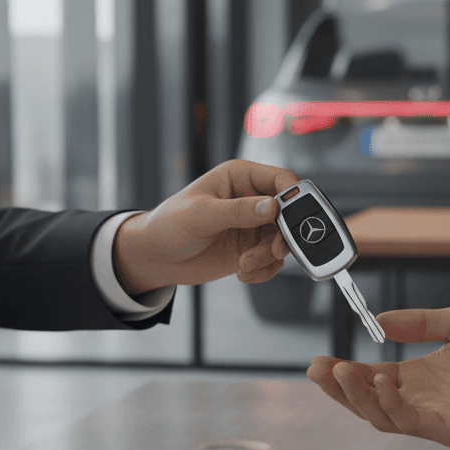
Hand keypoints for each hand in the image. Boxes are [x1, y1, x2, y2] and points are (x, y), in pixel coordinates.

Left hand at [112, 160, 298, 292]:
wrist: (155, 257)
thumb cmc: (169, 224)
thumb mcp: (201, 214)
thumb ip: (237, 210)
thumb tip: (272, 207)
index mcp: (241, 178)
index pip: (281, 180)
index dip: (294, 198)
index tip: (290, 220)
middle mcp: (251, 199)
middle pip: (290, 213)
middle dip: (284, 235)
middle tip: (274, 250)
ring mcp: (253, 225)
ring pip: (283, 240)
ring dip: (269, 256)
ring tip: (246, 264)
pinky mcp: (251, 248)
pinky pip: (273, 260)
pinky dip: (264, 270)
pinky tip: (243, 272)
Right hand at [307, 306, 449, 447]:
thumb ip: (420, 322)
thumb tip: (379, 321)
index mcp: (421, 376)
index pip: (371, 378)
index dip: (344, 372)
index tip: (319, 361)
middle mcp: (424, 399)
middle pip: (368, 402)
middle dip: (339, 390)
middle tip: (317, 370)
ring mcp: (438, 417)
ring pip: (384, 417)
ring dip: (358, 397)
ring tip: (341, 373)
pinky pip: (415, 422)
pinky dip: (393, 405)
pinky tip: (382, 380)